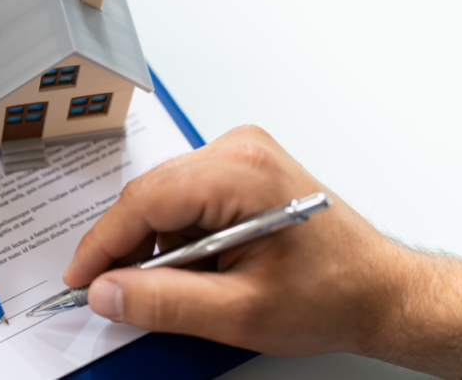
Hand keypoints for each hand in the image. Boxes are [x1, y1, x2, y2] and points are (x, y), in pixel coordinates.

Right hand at [64, 125, 461, 378]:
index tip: (80, 277)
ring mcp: (242, 154)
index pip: (144, 201)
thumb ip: (164, 302)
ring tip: (174, 285)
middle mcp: (238, 150)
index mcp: (239, 173)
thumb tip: (107, 291)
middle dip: (127, 246)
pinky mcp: (243, 167)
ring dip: (155, 243)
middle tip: (116, 291)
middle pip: (150, 194)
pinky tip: (194, 266)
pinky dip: (178, 234)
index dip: (102, 244)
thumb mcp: (239, 312)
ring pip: (164, 196)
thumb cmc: (333, 293)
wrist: (380, 291)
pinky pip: (185, 196)